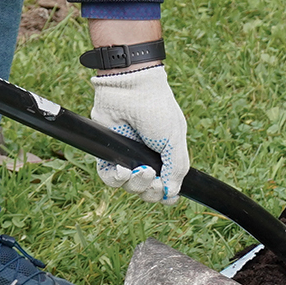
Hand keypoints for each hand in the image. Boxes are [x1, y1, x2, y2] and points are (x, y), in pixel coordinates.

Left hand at [89, 64, 189, 203]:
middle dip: (152, 191)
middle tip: (153, 178)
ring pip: (129, 187)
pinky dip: (116, 179)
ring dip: (136, 185)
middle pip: (148, 192)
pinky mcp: (109, 153)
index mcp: (166, 156)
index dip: (167, 195)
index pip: (168, 187)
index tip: (169, 193)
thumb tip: (172, 194)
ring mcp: (128, 157)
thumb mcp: (174, 139)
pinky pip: (109, 178)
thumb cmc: (157, 110)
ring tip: (142, 170)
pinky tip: (122, 169)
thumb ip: (176, 168)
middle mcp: (147, 159)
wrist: (131, 89)